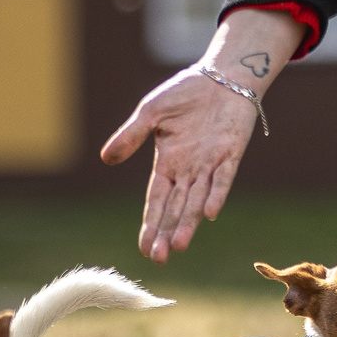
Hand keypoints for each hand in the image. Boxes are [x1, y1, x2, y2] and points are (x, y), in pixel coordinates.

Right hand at [101, 7, 303, 261]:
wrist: (221, 77)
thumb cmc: (184, 94)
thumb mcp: (150, 113)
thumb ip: (132, 136)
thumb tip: (105, 159)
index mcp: (168, 164)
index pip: (157, 201)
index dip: (150, 224)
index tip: (143, 249)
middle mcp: (189, 171)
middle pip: (176, 209)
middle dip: (166, 233)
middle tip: (158, 259)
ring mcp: (210, 165)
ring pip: (198, 200)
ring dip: (189, 223)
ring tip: (179, 245)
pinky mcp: (231, 154)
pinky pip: (222, 179)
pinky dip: (216, 194)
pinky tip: (210, 213)